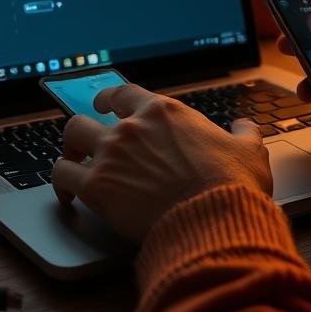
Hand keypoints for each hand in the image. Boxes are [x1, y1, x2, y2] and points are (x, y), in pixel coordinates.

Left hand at [51, 84, 272, 241]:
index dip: (111, 98)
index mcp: (164, 111)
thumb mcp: (249, 150)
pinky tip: (67, 196)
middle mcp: (131, 127)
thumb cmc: (232, 184)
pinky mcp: (96, 186)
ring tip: (73, 164)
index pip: (123, 92)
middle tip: (86, 138)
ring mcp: (111, 154)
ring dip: (70, 150)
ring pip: (71, 138)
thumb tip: (246, 126)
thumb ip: (244, 133)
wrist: (214, 218)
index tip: (107, 104)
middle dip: (85, 126)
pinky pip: (62, 177)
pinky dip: (61, 184)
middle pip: (88, 115)